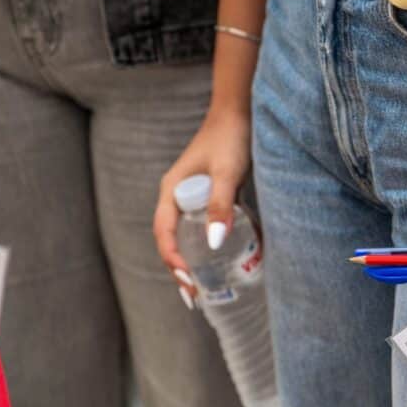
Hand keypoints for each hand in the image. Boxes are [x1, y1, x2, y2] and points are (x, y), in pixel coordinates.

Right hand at [153, 108, 251, 300]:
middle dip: (179, 269)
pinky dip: (209, 245)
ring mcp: (194, 195)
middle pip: (171, 239)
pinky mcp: (211, 194)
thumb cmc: (231, 137)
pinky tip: (223, 259)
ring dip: (192, 261)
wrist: (242, 110)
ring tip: (203, 288)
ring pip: (187, 234)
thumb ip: (221, 206)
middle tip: (194, 297)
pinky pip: (204, 224)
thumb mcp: (228, 174)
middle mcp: (177, 194)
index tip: (187, 280)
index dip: (172, 260)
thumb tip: (212, 244)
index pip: (164, 233)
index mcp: (172, 190)